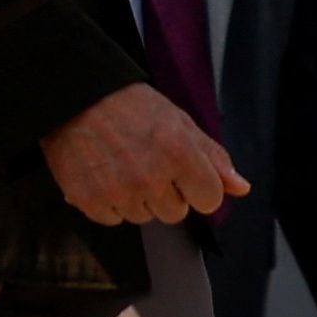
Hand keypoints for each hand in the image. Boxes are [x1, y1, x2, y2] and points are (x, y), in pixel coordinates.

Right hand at [40, 84, 247, 226]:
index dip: (198, 187)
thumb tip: (241, 188)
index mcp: (178, 153)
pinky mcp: (89, 201)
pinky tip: (104, 173)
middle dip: (167, 193)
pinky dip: (110, 202)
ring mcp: (118, 192)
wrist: (75, 97)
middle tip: (146, 161)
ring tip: (122, 164)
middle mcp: (150, 177)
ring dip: (138, 198)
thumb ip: (213, 157)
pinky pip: (114, 219)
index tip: (182, 172)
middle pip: (176, 213)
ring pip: (144, 217)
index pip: (209, 201)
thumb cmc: (130, 105)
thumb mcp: (179, 122)